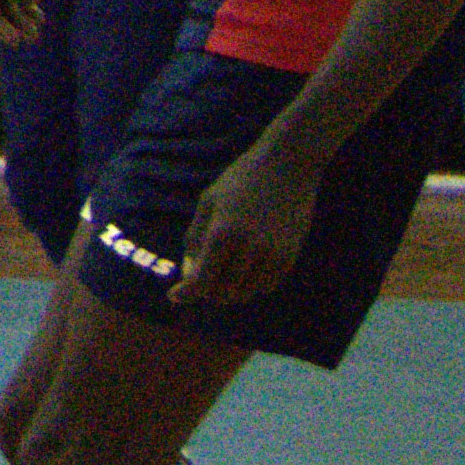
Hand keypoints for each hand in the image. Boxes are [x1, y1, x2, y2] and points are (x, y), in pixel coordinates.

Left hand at [170, 134, 316, 304]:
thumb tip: (190, 270)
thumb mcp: (208, 201)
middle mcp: (248, 249)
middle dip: (206, 290)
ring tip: (220, 275)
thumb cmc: (241, 179)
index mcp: (222, 234)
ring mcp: (272, 255)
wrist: (287, 166)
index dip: (186, 293)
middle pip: (223, 291)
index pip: (201, 280)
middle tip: (198, 280)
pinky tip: (242, 273)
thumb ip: (196, 237)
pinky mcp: (290, 257)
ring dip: (229, 290)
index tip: (173, 297)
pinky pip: (266, 286)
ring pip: (245, 292)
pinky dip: (251, 285)